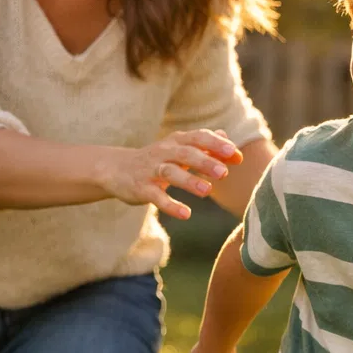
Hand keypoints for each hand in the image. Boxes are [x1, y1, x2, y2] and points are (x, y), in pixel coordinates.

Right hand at [98, 129, 242, 219]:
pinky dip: (170, 205)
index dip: (217, 145)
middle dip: (205, 162)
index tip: (235, 155)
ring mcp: (151, 170)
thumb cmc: (158, 159)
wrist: (116, 169)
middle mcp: (164, 152)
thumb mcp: (181, 149)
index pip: (199, 137)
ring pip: (170, 173)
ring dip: (189, 181)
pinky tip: (186, 214)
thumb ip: (207, 148)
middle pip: (186, 154)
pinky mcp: (141, 188)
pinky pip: (156, 196)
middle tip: (224, 173)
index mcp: (177, 141)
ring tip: (207, 191)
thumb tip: (233, 148)